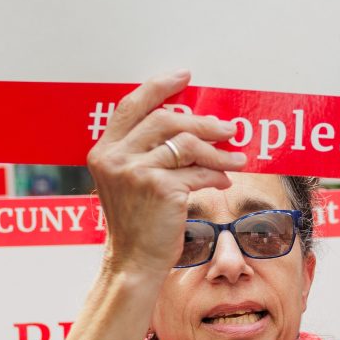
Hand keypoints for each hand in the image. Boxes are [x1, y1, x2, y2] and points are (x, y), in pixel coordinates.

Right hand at [87, 71, 245, 278]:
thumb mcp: (130, 181)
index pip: (131, 106)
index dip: (159, 87)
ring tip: (236, 159)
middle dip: (202, 123)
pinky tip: (224, 181)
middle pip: (166, 120)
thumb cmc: (138, 222)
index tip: (184, 77)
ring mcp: (135, 172)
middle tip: (228, 129)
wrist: (134, 262)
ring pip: (186, 145)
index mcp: (104, 151)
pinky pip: (197, 172)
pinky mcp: (159, 188)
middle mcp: (114, 158)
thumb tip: (192, 124)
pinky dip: (215, 175)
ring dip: (218, 152)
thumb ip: (147, 150)